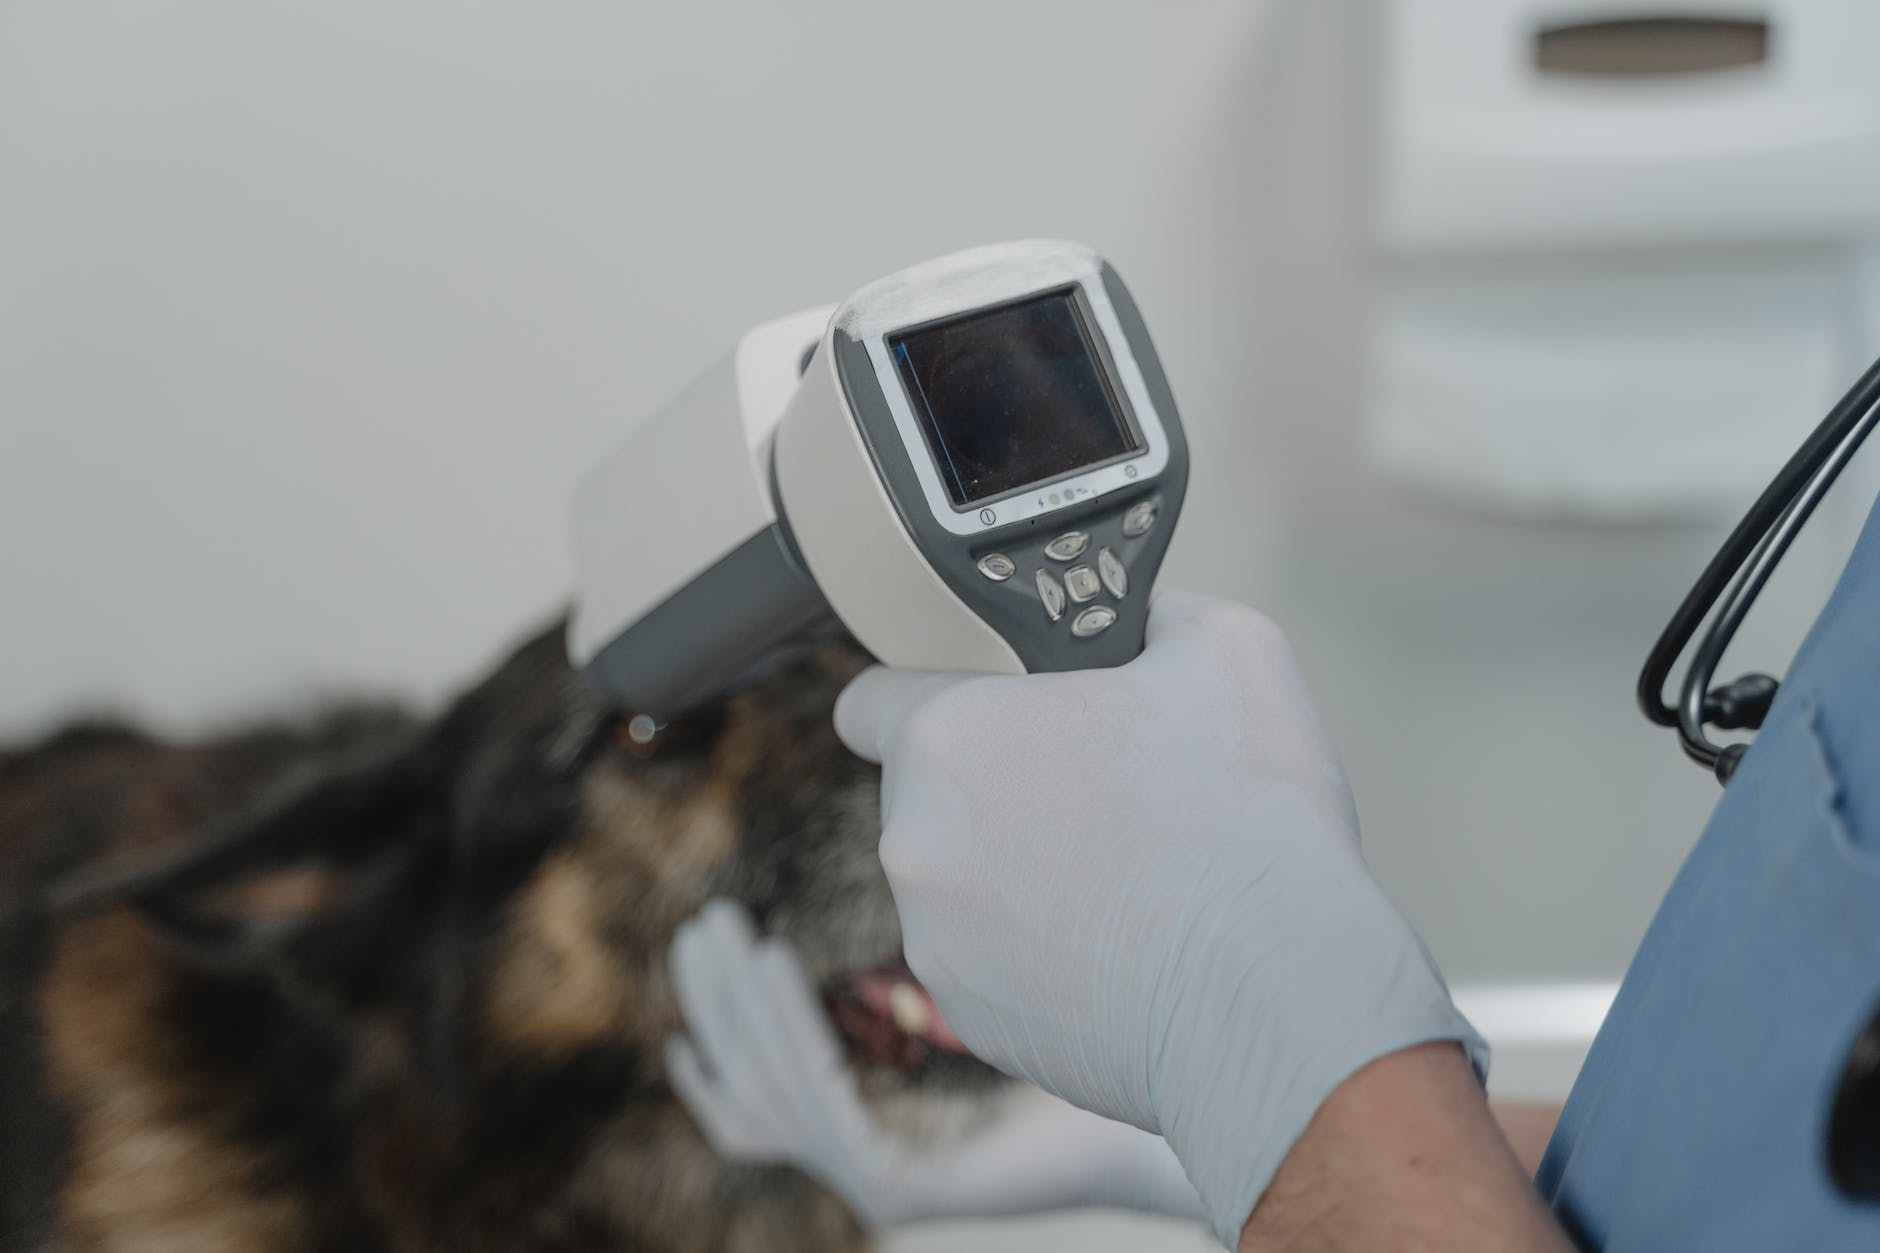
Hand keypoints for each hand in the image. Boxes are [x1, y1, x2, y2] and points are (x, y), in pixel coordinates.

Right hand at [665, 899, 1204, 1226]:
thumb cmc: (1104, 1031)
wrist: (1186, 1091)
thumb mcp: (1005, 993)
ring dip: (739, 1012)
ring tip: (729, 935)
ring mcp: (882, 1183)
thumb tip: (937, 868)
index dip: (719, 1033)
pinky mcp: (902, 1189)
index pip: (761, 1100)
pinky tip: (778, 969)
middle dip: (716, 1001)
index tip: (704, 952)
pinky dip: (788, 1036)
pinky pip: (818, 1112)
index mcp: (884, 1128)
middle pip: (750, 1091)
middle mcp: (872, 1164)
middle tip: (702, 925)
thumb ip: (955, 956)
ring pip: (771, 1097)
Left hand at [835, 592, 1486, 1243]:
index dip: (927, 692)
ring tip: (1135, 879)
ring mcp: (936, 943)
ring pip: (966, 885)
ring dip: (1025, 874)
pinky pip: (997, 965)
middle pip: (932, 796)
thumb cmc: (1243, 816)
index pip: (870, 701)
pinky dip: (1049, 953)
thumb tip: (1144, 627)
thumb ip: (1153, 616)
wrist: (1274, 1000)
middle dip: (1004, 787)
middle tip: (1105, 790)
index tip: (988, 707)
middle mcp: (915, 843)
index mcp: (945, 738)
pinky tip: (1133, 948)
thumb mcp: (1225, 646)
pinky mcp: (976, 1022)